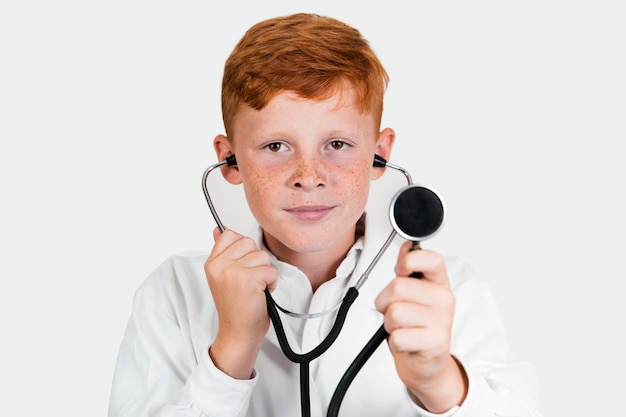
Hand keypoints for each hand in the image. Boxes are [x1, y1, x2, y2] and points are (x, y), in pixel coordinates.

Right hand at [205, 228, 277, 378]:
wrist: (238, 333)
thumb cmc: (235, 308)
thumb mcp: (222, 277)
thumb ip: (223, 253)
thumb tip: (219, 229)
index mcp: (211, 263)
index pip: (229, 234)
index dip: (243, 249)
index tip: (243, 265)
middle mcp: (219, 266)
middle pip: (249, 242)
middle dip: (256, 261)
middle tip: (250, 280)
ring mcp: (232, 272)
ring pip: (262, 255)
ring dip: (265, 272)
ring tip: (255, 288)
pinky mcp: (247, 279)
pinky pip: (270, 269)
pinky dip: (272, 282)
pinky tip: (262, 293)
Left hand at [374, 241, 466, 412]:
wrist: (427, 363)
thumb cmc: (416, 326)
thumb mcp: (413, 294)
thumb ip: (407, 270)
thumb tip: (405, 248)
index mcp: (439, 283)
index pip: (431, 259)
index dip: (410, 260)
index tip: (401, 270)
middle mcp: (443, 299)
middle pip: (398, 287)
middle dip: (386, 302)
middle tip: (396, 312)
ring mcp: (441, 321)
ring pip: (394, 312)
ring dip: (389, 323)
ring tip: (402, 328)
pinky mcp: (435, 342)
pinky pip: (397, 336)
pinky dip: (394, 341)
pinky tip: (407, 342)